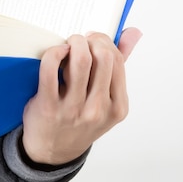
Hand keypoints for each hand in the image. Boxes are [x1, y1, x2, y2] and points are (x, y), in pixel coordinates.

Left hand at [20, 27, 142, 165]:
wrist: (52, 149)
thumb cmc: (79, 118)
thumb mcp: (105, 99)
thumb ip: (119, 64)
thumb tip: (133, 33)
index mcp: (117, 107)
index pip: (118, 61)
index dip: (104, 42)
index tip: (93, 39)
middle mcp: (98, 109)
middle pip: (103, 57)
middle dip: (90, 39)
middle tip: (80, 40)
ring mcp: (74, 109)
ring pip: (80, 60)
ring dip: (73, 43)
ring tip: (68, 45)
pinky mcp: (49, 106)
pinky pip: (50, 69)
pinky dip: (54, 52)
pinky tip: (55, 52)